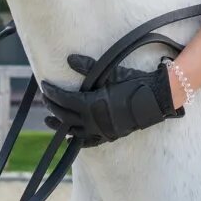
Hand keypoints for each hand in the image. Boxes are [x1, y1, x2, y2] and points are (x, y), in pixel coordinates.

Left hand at [41, 54, 184, 147]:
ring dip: (59, 125)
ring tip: (48, 121)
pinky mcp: (109, 135)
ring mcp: (101, 130)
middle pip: (65, 115)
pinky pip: (89, 142)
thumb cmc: (133, 82)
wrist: (155, 97)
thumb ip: (88, 66)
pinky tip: (69, 139)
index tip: (45, 85)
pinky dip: (77, 140)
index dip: (52, 92)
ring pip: (73, 130)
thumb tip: (68, 58)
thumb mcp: (110, 72)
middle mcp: (93, 120)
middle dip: (52, 106)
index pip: (64, 99)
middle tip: (45, 99)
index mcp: (91, 103)